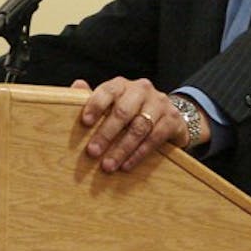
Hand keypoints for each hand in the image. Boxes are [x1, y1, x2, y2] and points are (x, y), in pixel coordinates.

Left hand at [74, 77, 201, 171]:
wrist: (170, 116)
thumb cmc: (133, 110)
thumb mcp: (114, 103)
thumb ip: (96, 97)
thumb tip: (77, 85)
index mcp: (123, 84)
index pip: (108, 90)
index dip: (95, 105)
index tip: (85, 122)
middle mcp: (141, 89)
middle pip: (123, 111)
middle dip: (106, 134)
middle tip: (92, 152)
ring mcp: (159, 103)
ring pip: (139, 127)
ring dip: (122, 149)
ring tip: (108, 165)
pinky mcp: (172, 119)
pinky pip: (155, 138)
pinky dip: (139, 153)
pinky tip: (127, 165)